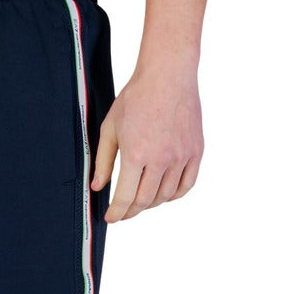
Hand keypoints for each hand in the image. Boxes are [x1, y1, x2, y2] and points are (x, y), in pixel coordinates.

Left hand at [90, 60, 202, 222]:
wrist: (168, 75)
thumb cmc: (136, 98)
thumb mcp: (110, 128)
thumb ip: (102, 160)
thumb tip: (97, 187)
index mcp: (136, 153)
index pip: (125, 197)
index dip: (116, 213)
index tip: (111, 218)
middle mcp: (161, 158)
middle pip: (145, 201)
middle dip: (131, 211)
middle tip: (124, 212)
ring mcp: (181, 156)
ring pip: (166, 196)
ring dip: (151, 203)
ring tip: (141, 200)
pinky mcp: (196, 151)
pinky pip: (186, 185)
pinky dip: (174, 195)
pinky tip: (163, 193)